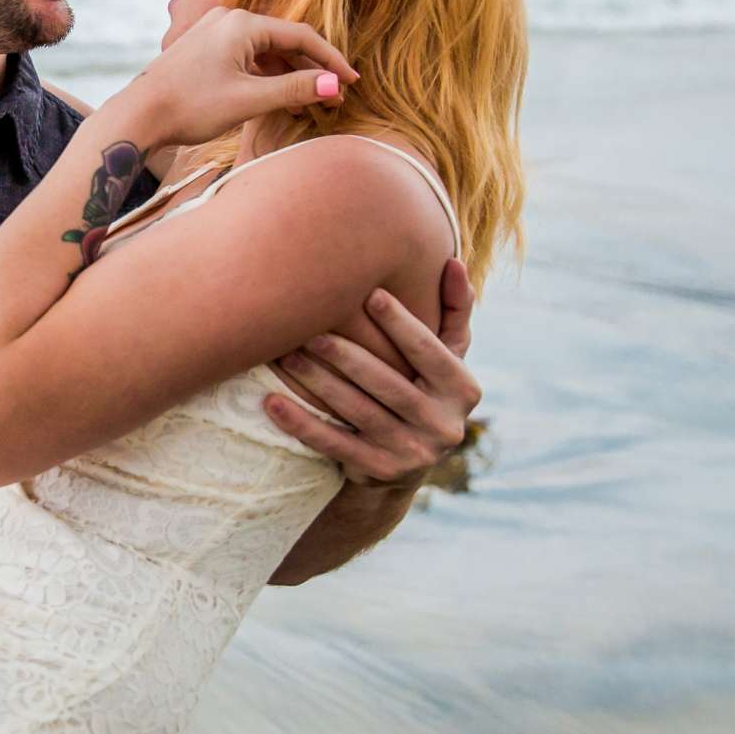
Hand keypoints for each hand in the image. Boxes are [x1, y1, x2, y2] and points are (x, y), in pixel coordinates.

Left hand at [111, 8, 353, 146]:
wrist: (138, 116)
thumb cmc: (190, 106)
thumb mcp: (249, 100)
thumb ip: (295, 89)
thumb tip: (335, 86)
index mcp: (242, 23)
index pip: (302, 36)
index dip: (331, 61)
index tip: (351, 83)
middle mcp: (228, 19)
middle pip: (284, 42)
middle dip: (311, 71)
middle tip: (334, 100)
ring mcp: (213, 33)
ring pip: (265, 52)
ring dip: (289, 76)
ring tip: (309, 106)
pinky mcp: (204, 49)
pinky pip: (246, 58)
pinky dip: (265, 77)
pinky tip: (278, 100)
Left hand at [265, 262, 479, 486]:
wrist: (404, 463)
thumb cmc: (422, 386)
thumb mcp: (447, 354)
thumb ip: (454, 309)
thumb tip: (451, 262)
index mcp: (463, 390)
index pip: (429, 351)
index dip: (401, 323)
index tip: (368, 295)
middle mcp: (444, 425)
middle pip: (388, 383)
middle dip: (346, 354)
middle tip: (310, 329)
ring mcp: (413, 453)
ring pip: (357, 412)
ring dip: (317, 383)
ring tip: (285, 355)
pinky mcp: (379, 472)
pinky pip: (333, 444)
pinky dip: (301, 424)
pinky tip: (271, 403)